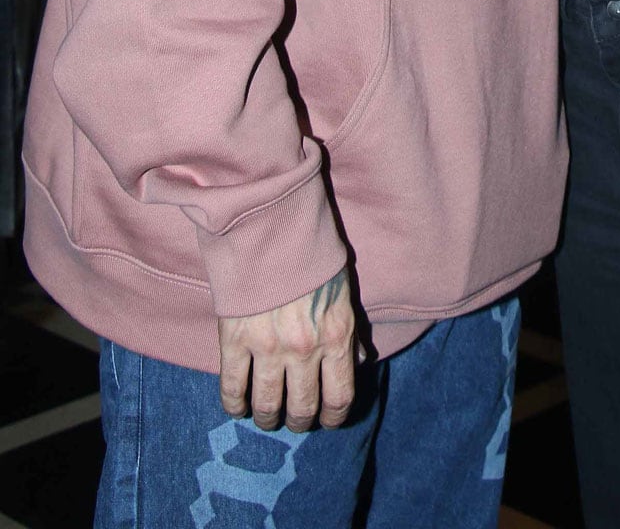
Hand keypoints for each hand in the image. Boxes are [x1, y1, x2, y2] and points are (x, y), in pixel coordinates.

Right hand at [218, 267, 357, 432]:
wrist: (273, 228)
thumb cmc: (313, 258)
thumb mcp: (344, 293)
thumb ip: (351, 331)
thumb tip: (357, 363)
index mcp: (336, 336)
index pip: (339, 397)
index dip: (334, 418)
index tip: (327, 421)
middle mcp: (304, 349)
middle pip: (303, 407)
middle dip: (300, 421)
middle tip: (294, 420)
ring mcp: (268, 348)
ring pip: (268, 404)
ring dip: (268, 418)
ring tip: (267, 417)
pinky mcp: (235, 341)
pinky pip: (233, 388)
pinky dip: (234, 404)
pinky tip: (238, 406)